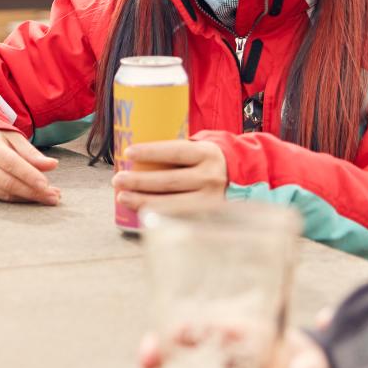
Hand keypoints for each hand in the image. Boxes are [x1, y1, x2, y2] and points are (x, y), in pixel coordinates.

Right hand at [0, 128, 60, 204]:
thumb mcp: (11, 137)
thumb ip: (31, 152)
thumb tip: (52, 165)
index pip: (10, 163)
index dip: (29, 175)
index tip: (46, 185)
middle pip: (7, 182)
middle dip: (33, 192)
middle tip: (53, 197)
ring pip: (3, 194)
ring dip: (28, 198)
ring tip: (48, 197)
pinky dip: (17, 199)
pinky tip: (31, 197)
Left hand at [112, 138, 227, 212]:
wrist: (250, 180)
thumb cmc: (213, 162)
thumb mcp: (204, 149)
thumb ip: (181, 152)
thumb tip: (140, 156)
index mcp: (207, 154)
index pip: (174, 152)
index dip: (150, 152)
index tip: (128, 153)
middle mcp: (210, 176)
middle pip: (169, 181)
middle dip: (139, 181)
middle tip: (118, 180)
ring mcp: (211, 199)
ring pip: (172, 203)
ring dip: (143, 201)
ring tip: (123, 197)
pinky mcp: (210, 217)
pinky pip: (179, 218)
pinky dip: (159, 216)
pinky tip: (142, 213)